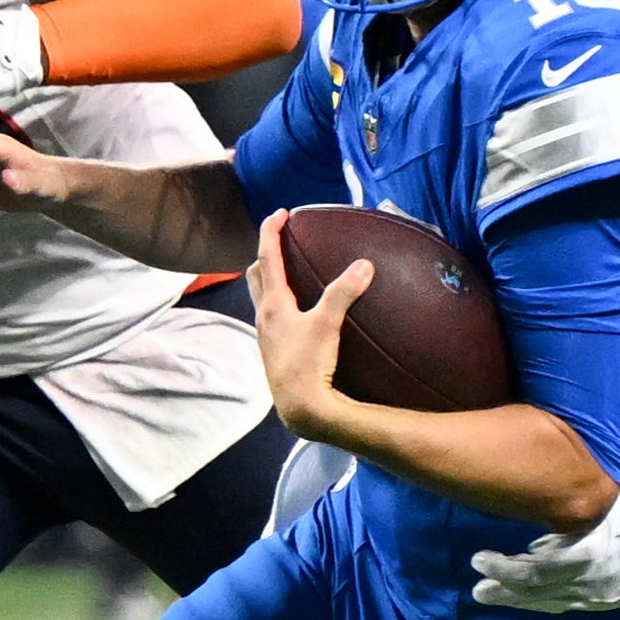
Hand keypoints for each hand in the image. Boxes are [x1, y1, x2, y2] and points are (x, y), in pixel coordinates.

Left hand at [250, 208, 371, 439]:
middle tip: (280, 241)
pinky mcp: (273, 352)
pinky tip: (297, 315)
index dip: (271, 231)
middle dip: (265, 254)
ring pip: (260, 298)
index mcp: (273, 304)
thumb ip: (343, 292)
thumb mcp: (328, 324)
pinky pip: (271, 319)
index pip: (267, 257)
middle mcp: (264, 317)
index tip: (280, 212)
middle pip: (255, 275)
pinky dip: (278, 305)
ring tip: (288, 274)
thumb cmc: (308, 365)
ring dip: (268, 280)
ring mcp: (266, 336)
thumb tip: (363, 265)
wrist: (298, 407)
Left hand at [469, 469, 619, 612]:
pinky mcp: (610, 601)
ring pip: (551, 603)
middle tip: (476, 586)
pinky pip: (569, 604)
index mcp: (591, 556)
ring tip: (489, 594)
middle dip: (504, 589)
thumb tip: (547, 477)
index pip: (534, 571)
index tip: (477, 560)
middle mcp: (592, 583)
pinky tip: (528, 594)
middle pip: (537, 593)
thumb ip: (582, 495)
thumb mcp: (618, 491)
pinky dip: (545, 599)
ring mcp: (602, 596)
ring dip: (518, 600)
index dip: (503, 569)